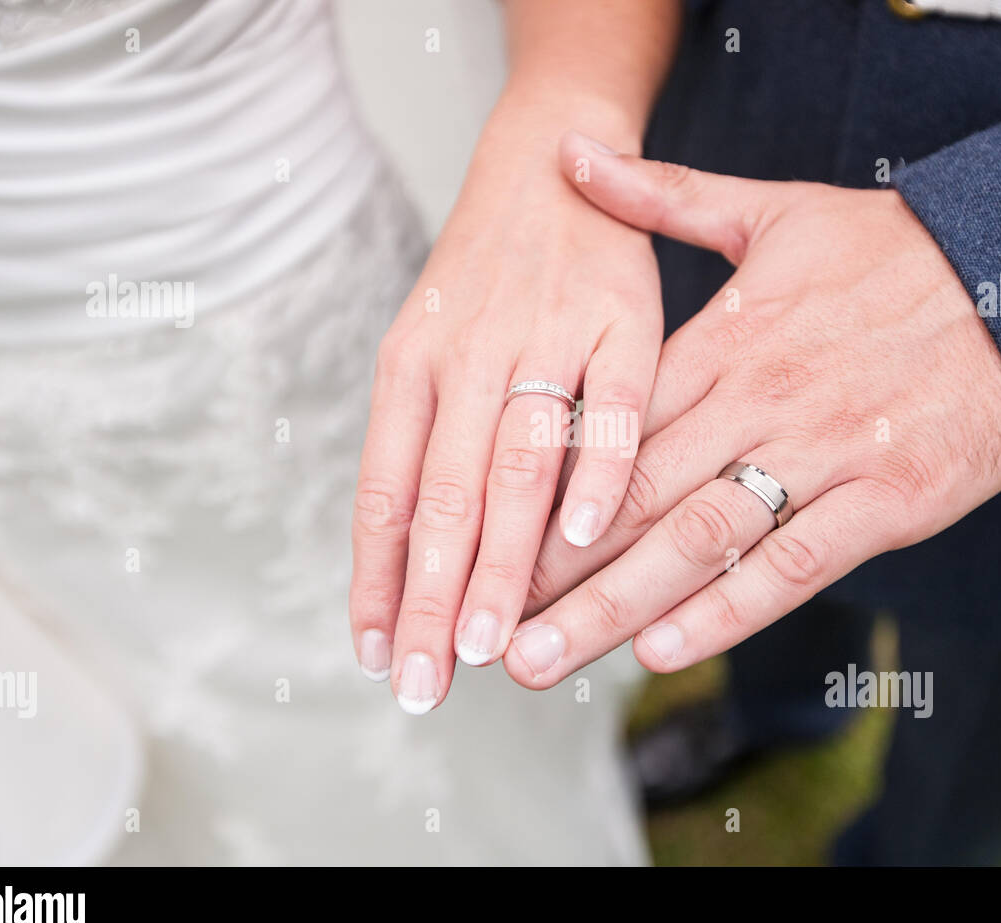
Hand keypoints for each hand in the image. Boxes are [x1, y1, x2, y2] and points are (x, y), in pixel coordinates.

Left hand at [348, 105, 662, 712]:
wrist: (549, 160)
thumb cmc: (485, 277)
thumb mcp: (427, 343)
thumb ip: (418, 444)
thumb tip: (396, 561)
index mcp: (411, 364)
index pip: (385, 491)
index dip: (378, 578)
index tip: (376, 655)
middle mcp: (466, 354)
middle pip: (442, 495)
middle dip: (430, 599)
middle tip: (424, 683)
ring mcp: (545, 336)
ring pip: (516, 463)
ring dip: (501, 560)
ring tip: (488, 642)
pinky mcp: (624, 320)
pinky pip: (612, 405)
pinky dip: (599, 470)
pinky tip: (587, 537)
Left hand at [502, 131, 1000, 685]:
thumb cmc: (891, 253)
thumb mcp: (771, 210)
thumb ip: (664, 196)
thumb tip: (572, 156)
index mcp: (721, 342)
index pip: (607, 428)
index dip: (537, 490)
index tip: (479, 537)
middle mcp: (758, 402)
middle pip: (633, 497)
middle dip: (552, 570)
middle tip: (481, 628)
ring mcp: (822, 454)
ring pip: (699, 539)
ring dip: (614, 605)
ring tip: (542, 656)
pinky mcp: (887, 499)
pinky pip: (795, 562)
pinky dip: (729, 608)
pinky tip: (662, 648)